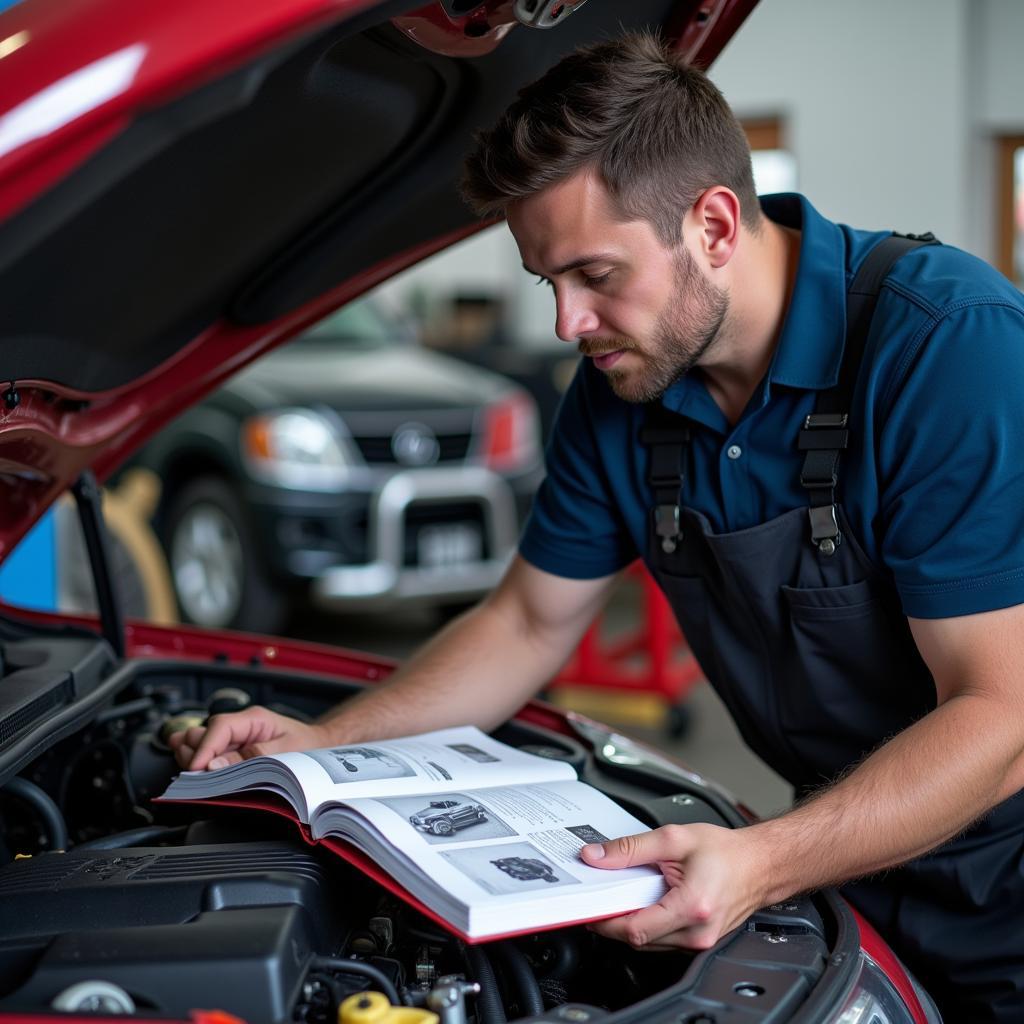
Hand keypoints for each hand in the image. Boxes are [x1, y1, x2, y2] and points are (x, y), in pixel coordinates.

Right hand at [168, 706, 332, 770]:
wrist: (319, 746)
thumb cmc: (307, 747)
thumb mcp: (286, 752)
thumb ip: (252, 757)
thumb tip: (215, 765)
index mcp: (255, 719)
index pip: (219, 726)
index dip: (204, 748)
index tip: (195, 770)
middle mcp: (240, 724)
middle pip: (202, 733)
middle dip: (195, 754)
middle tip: (199, 777)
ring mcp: (234, 736)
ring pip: (197, 741)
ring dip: (193, 758)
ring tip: (199, 776)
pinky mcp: (230, 748)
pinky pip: (205, 752)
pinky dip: (198, 761)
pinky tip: (200, 773)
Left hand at [580, 824, 764, 950]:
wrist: (761, 864)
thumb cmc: (727, 852)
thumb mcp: (674, 839)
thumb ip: (630, 848)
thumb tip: (597, 856)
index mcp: (691, 908)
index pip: (634, 929)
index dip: (606, 920)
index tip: (590, 908)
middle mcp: (697, 933)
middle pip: (639, 939)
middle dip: (616, 919)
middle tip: (605, 896)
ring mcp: (700, 942)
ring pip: (651, 943)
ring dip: (633, 922)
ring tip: (630, 894)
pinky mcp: (701, 942)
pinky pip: (665, 940)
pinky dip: (650, 923)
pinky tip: (649, 902)